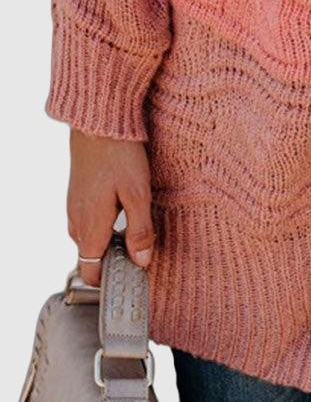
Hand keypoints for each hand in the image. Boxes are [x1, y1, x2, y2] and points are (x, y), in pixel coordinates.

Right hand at [67, 129, 154, 285]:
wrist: (98, 122)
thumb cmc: (119, 155)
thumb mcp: (138, 194)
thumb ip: (140, 230)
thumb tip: (141, 261)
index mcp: (90, 227)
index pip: (91, 272)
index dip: (111, 278)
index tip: (133, 273)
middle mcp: (77, 221)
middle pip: (93, 255)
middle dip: (115, 257)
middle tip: (143, 247)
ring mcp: (75, 207)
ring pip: (92, 237)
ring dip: (112, 237)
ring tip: (138, 224)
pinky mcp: (78, 194)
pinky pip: (89, 219)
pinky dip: (106, 222)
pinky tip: (125, 206)